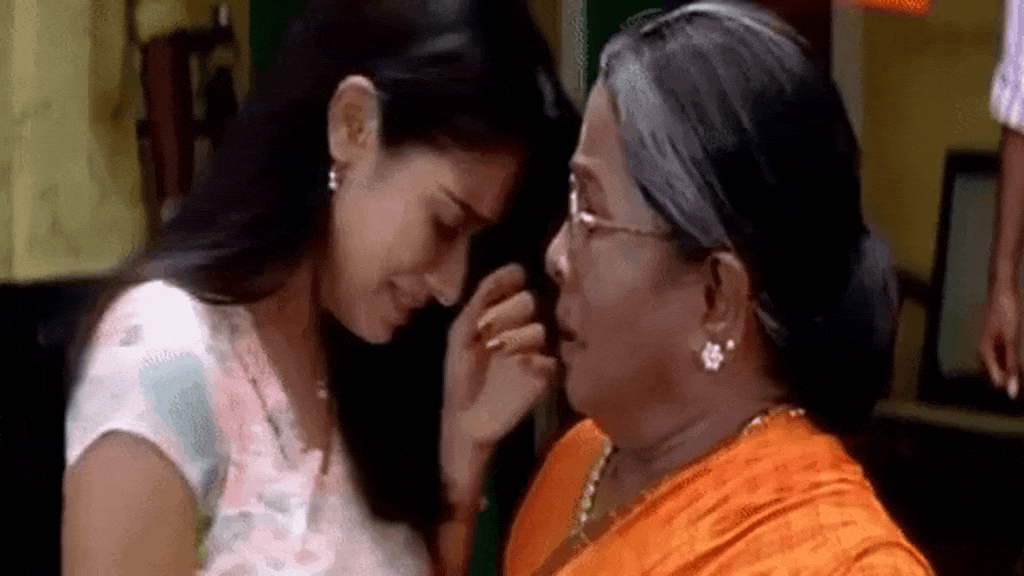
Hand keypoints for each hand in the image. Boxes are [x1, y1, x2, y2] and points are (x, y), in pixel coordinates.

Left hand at [440, 263, 556, 502]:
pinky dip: (540, 360)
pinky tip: (523, 368)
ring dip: (520, 338)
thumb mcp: (462, 332)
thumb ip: (482, 299)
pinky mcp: (549, 374)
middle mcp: (520, 325)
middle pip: (530, 301)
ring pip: (542, 328)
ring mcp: (537, 349)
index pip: (515, 283)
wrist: (467, 422)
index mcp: (498, 313)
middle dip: (510, 313)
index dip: (509, 283)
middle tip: (490, 334)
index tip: (503, 289)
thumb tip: (517, 268)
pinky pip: (556, 357)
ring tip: (501, 355)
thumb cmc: (460, 376)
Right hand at [978, 283, 1023, 398]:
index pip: (996, 381)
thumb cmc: (1007, 315)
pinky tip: (1021, 359)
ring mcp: (989, 345)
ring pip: (1000, 367)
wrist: (1002, 292)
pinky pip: (1003, 357)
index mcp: (984, 353)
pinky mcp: (995, 339)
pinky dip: (1012, 361)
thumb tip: (1011, 392)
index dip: (1012, 386)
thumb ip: (1012, 366)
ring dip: (1012, 371)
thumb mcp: (1012, 341)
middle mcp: (983, 351)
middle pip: (996, 376)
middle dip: (1011, 380)